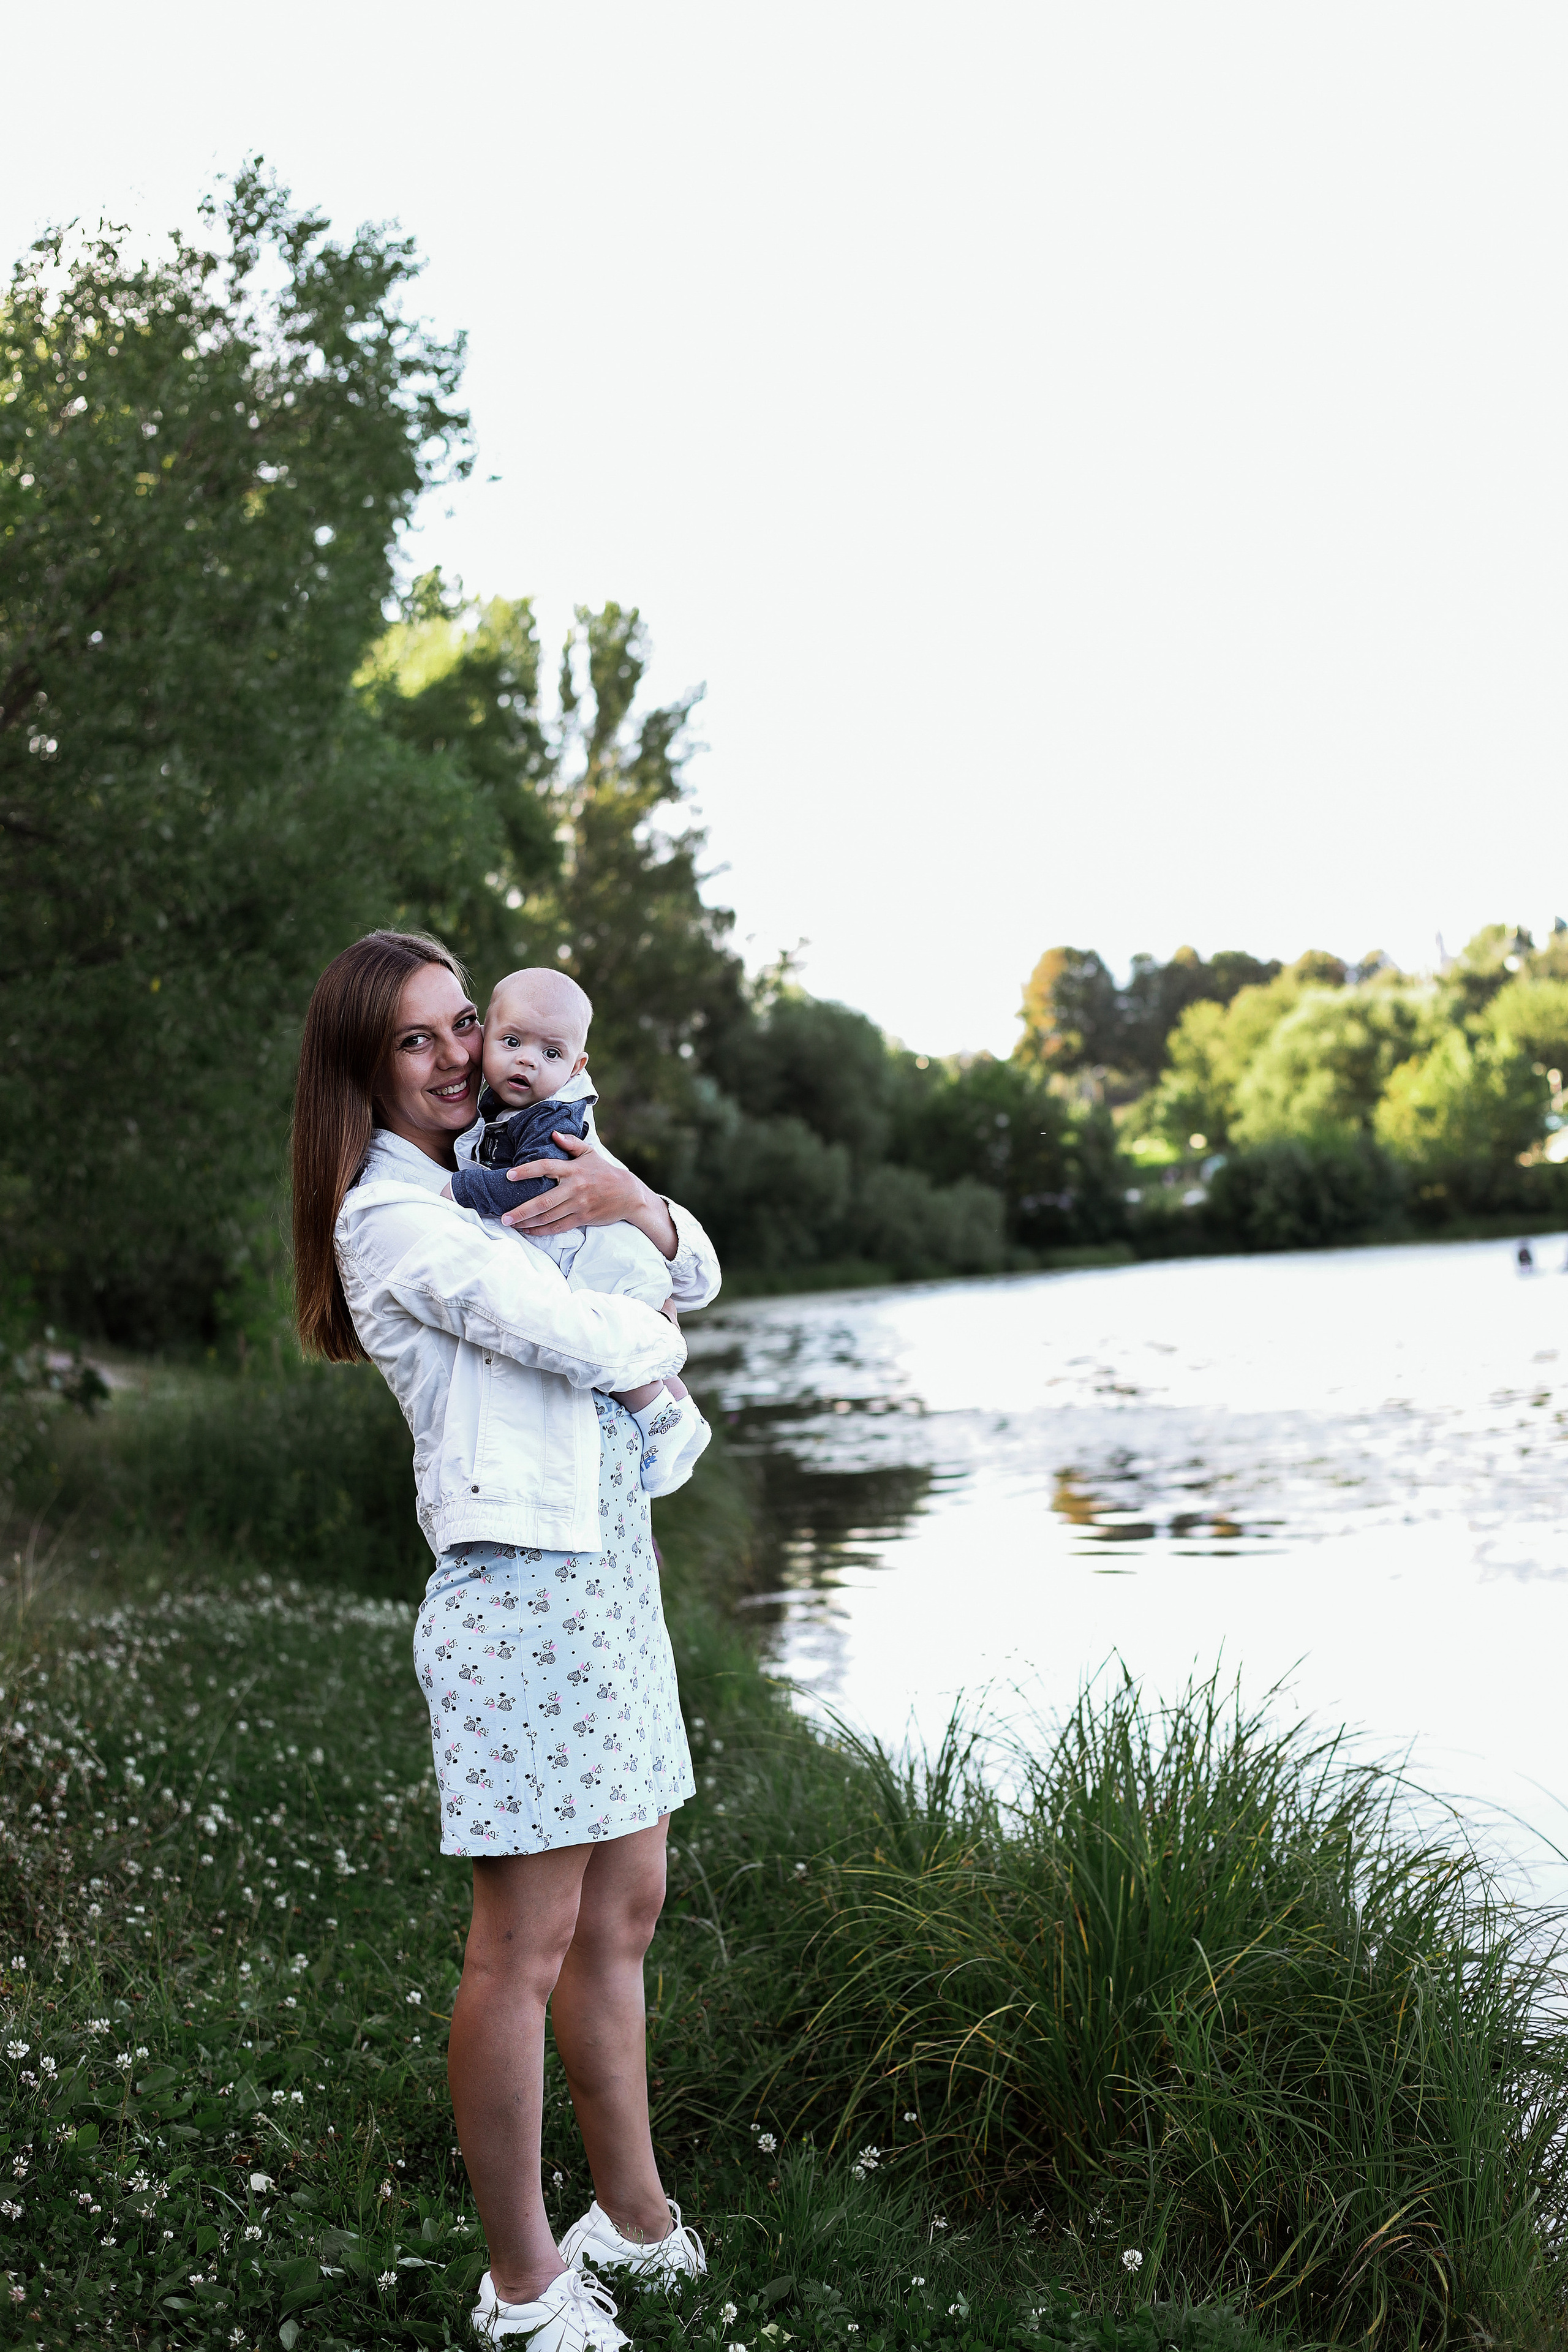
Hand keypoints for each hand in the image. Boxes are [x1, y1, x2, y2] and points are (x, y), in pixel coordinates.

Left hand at [501, 1131, 678, 1258]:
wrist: (629, 1195)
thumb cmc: (605, 1172)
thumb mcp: (590, 1153)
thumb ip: (571, 1143)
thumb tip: (553, 1134)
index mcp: (574, 1170)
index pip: (546, 1168)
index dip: (526, 1171)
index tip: (509, 1175)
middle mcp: (574, 1188)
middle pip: (543, 1201)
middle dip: (521, 1210)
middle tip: (504, 1216)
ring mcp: (578, 1205)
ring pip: (548, 1217)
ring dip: (528, 1222)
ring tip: (511, 1224)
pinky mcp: (582, 1218)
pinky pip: (558, 1227)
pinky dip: (542, 1231)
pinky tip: (529, 1231)